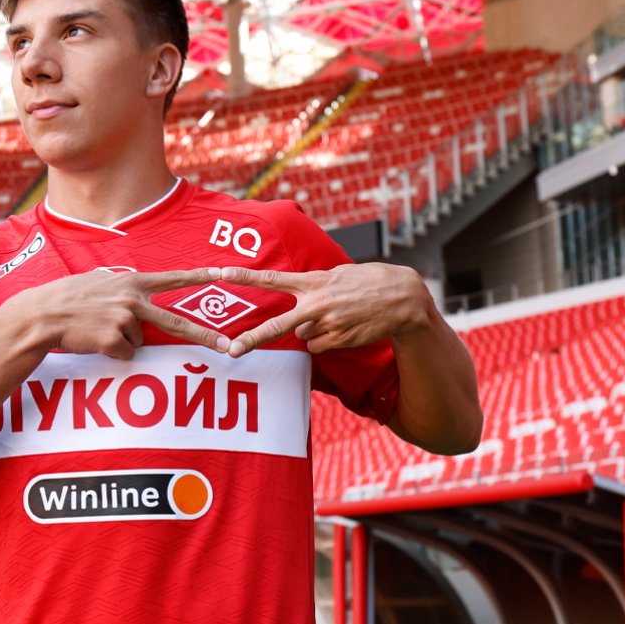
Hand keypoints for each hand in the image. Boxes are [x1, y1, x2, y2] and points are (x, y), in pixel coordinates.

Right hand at [16, 267, 229, 359]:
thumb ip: (124, 289)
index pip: (172, 278)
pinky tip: (94, 340)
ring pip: (139, 342)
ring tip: (98, 329)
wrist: (42, 315)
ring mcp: (125, 320)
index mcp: (132, 282)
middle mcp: (133, 299)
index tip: (222, 274)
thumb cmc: (68, 298)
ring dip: (122, 341)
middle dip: (205, 336)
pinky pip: (125, 354)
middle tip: (227, 346)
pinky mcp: (114, 340)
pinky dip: (112, 353)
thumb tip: (139, 303)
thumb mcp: (99, 282)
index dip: (199, 277)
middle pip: (176, 322)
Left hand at [220, 263, 430, 356]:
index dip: (245, 276)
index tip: (221, 273)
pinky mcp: (339, 340)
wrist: (403, 298)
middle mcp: (316, 304)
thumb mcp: (339, 273)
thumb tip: (302, 309)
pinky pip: (319, 346)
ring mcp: (328, 325)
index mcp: (313, 282)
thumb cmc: (370, 281)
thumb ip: (315, 286)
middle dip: (253, 339)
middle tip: (232, 350)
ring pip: (304, 337)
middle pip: (278, 325)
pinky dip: (326, 340)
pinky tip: (344, 328)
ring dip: (313, 330)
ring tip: (338, 316)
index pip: (273, 279)